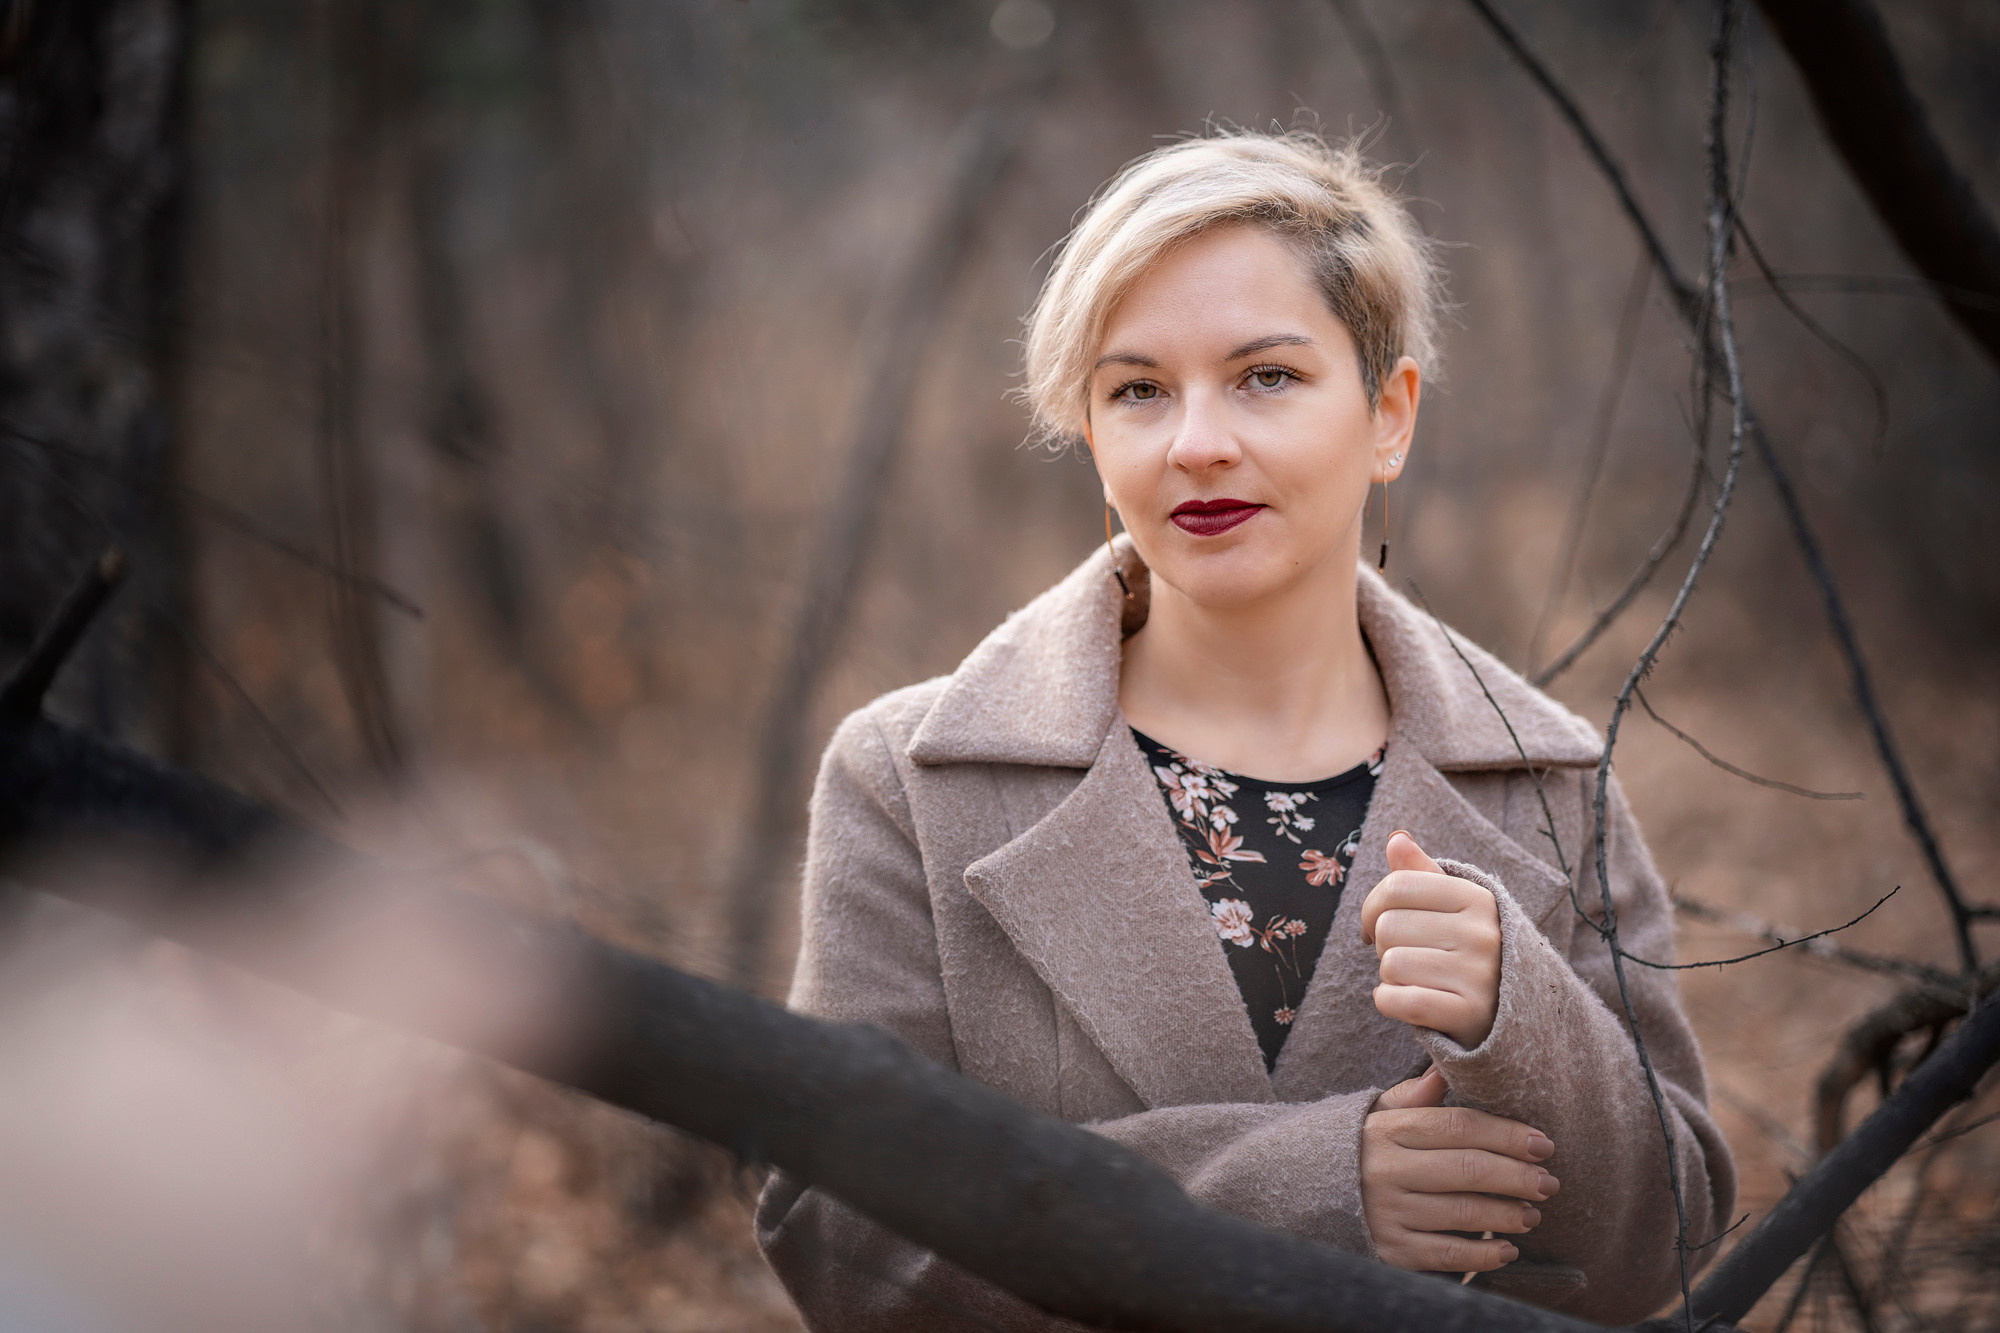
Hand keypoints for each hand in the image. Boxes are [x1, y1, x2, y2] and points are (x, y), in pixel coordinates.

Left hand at [1360, 830, 1501, 1048]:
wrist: (1508, 1017)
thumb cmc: (1466, 954)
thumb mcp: (1452, 909)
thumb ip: (1421, 874)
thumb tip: (1396, 839)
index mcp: (1477, 899)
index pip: (1396, 886)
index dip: (1372, 907)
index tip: (1377, 925)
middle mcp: (1483, 933)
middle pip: (1389, 926)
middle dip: (1385, 946)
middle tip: (1410, 957)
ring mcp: (1479, 975)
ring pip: (1391, 964)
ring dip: (1389, 977)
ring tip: (1416, 979)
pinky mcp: (1468, 1014)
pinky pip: (1398, 1001)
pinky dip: (1389, 1002)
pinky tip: (1406, 1002)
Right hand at [1361, 1065, 1558, 1272]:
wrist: (1304, 1194)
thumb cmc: (1360, 1150)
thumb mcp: (1379, 1115)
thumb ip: (1416, 1096)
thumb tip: (1446, 1067)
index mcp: (1389, 1130)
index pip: (1459, 1126)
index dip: (1507, 1134)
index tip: (1543, 1144)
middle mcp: (1387, 1170)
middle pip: (1468, 1169)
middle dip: (1518, 1176)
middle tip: (1550, 1183)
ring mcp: (1388, 1212)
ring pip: (1463, 1214)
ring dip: (1508, 1215)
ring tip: (1533, 1214)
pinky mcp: (1391, 1250)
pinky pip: (1447, 1255)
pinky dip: (1483, 1255)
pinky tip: (1507, 1249)